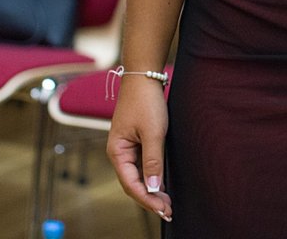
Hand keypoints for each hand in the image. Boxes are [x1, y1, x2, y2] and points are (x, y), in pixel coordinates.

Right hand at [107, 77, 172, 221]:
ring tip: (168, 203)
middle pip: (133, 183)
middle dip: (150, 199)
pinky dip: (152, 177)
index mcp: (117, 152)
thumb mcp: (153, 132)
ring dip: (152, 190)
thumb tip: (153, 188)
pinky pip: (142, 165)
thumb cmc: (146, 102)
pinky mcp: (137, 142)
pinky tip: (162, 185)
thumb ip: (153, 161)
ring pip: (138, 176)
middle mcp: (119, 153)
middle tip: (169, 211)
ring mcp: (128, 148)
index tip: (163, 209)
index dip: (147, 199)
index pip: (131, 184)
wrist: (144, 76)